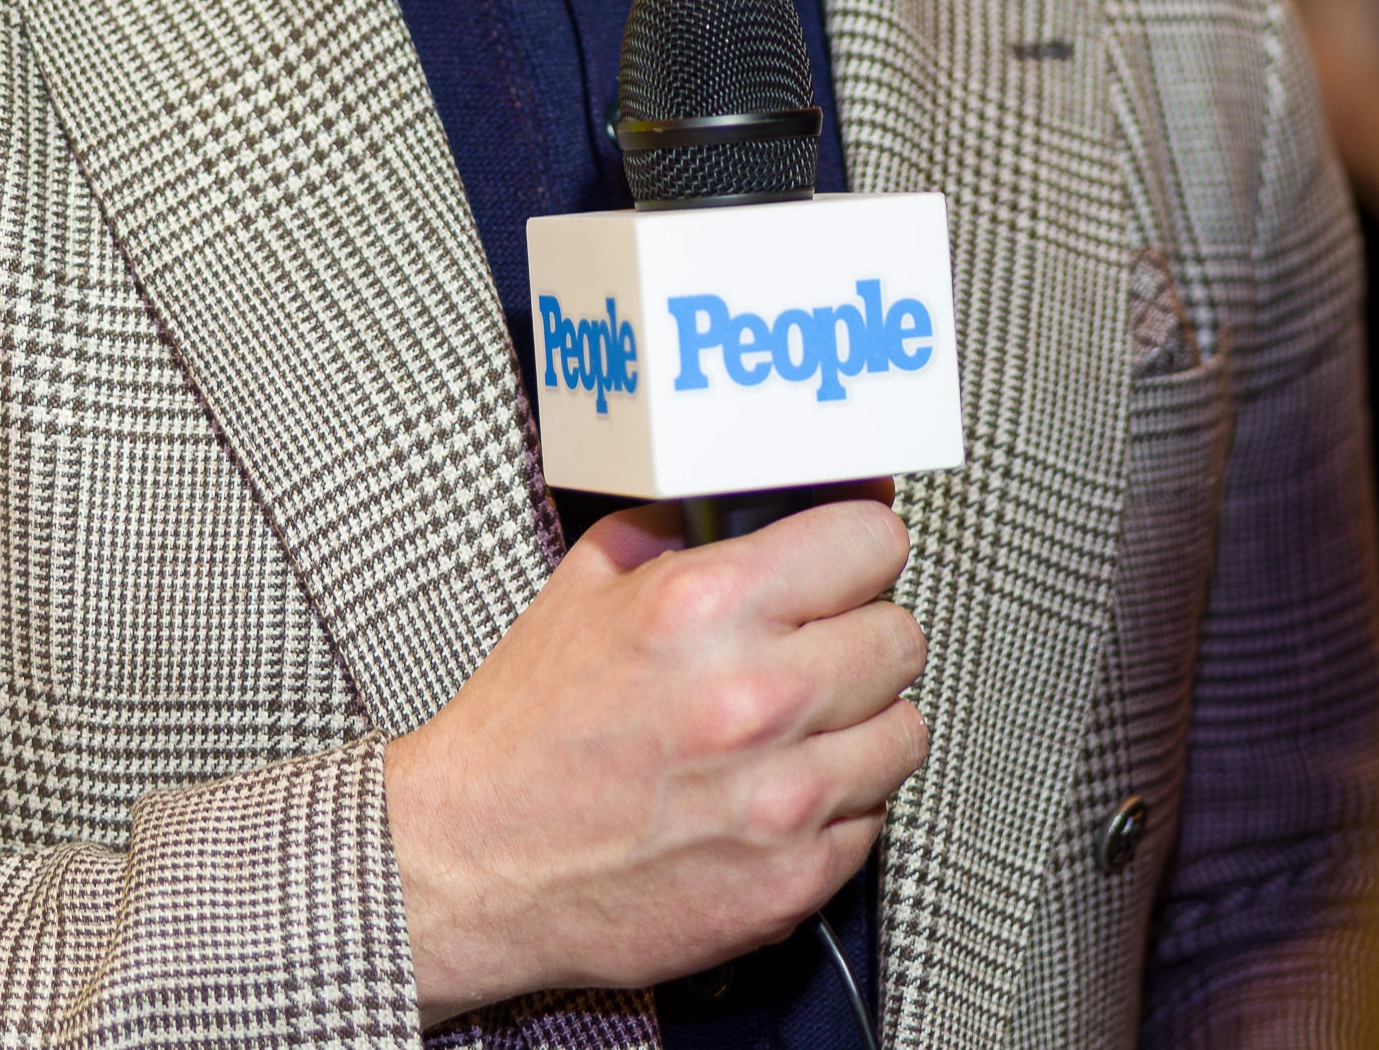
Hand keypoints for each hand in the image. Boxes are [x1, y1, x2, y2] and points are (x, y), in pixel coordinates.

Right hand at [383, 498, 929, 1020]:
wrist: (476, 863)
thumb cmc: (527, 730)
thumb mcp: (589, 583)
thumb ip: (684, 527)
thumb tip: (777, 497)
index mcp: (706, 607)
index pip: (873, 543)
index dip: (856, 551)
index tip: (844, 565)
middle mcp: (755, 700)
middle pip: (901, 637)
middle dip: (860, 636)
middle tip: (812, 651)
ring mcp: (780, 799)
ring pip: (903, 732)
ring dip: (859, 726)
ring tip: (796, 729)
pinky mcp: (789, 881)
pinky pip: (873, 820)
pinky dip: (835, 808)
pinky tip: (772, 795)